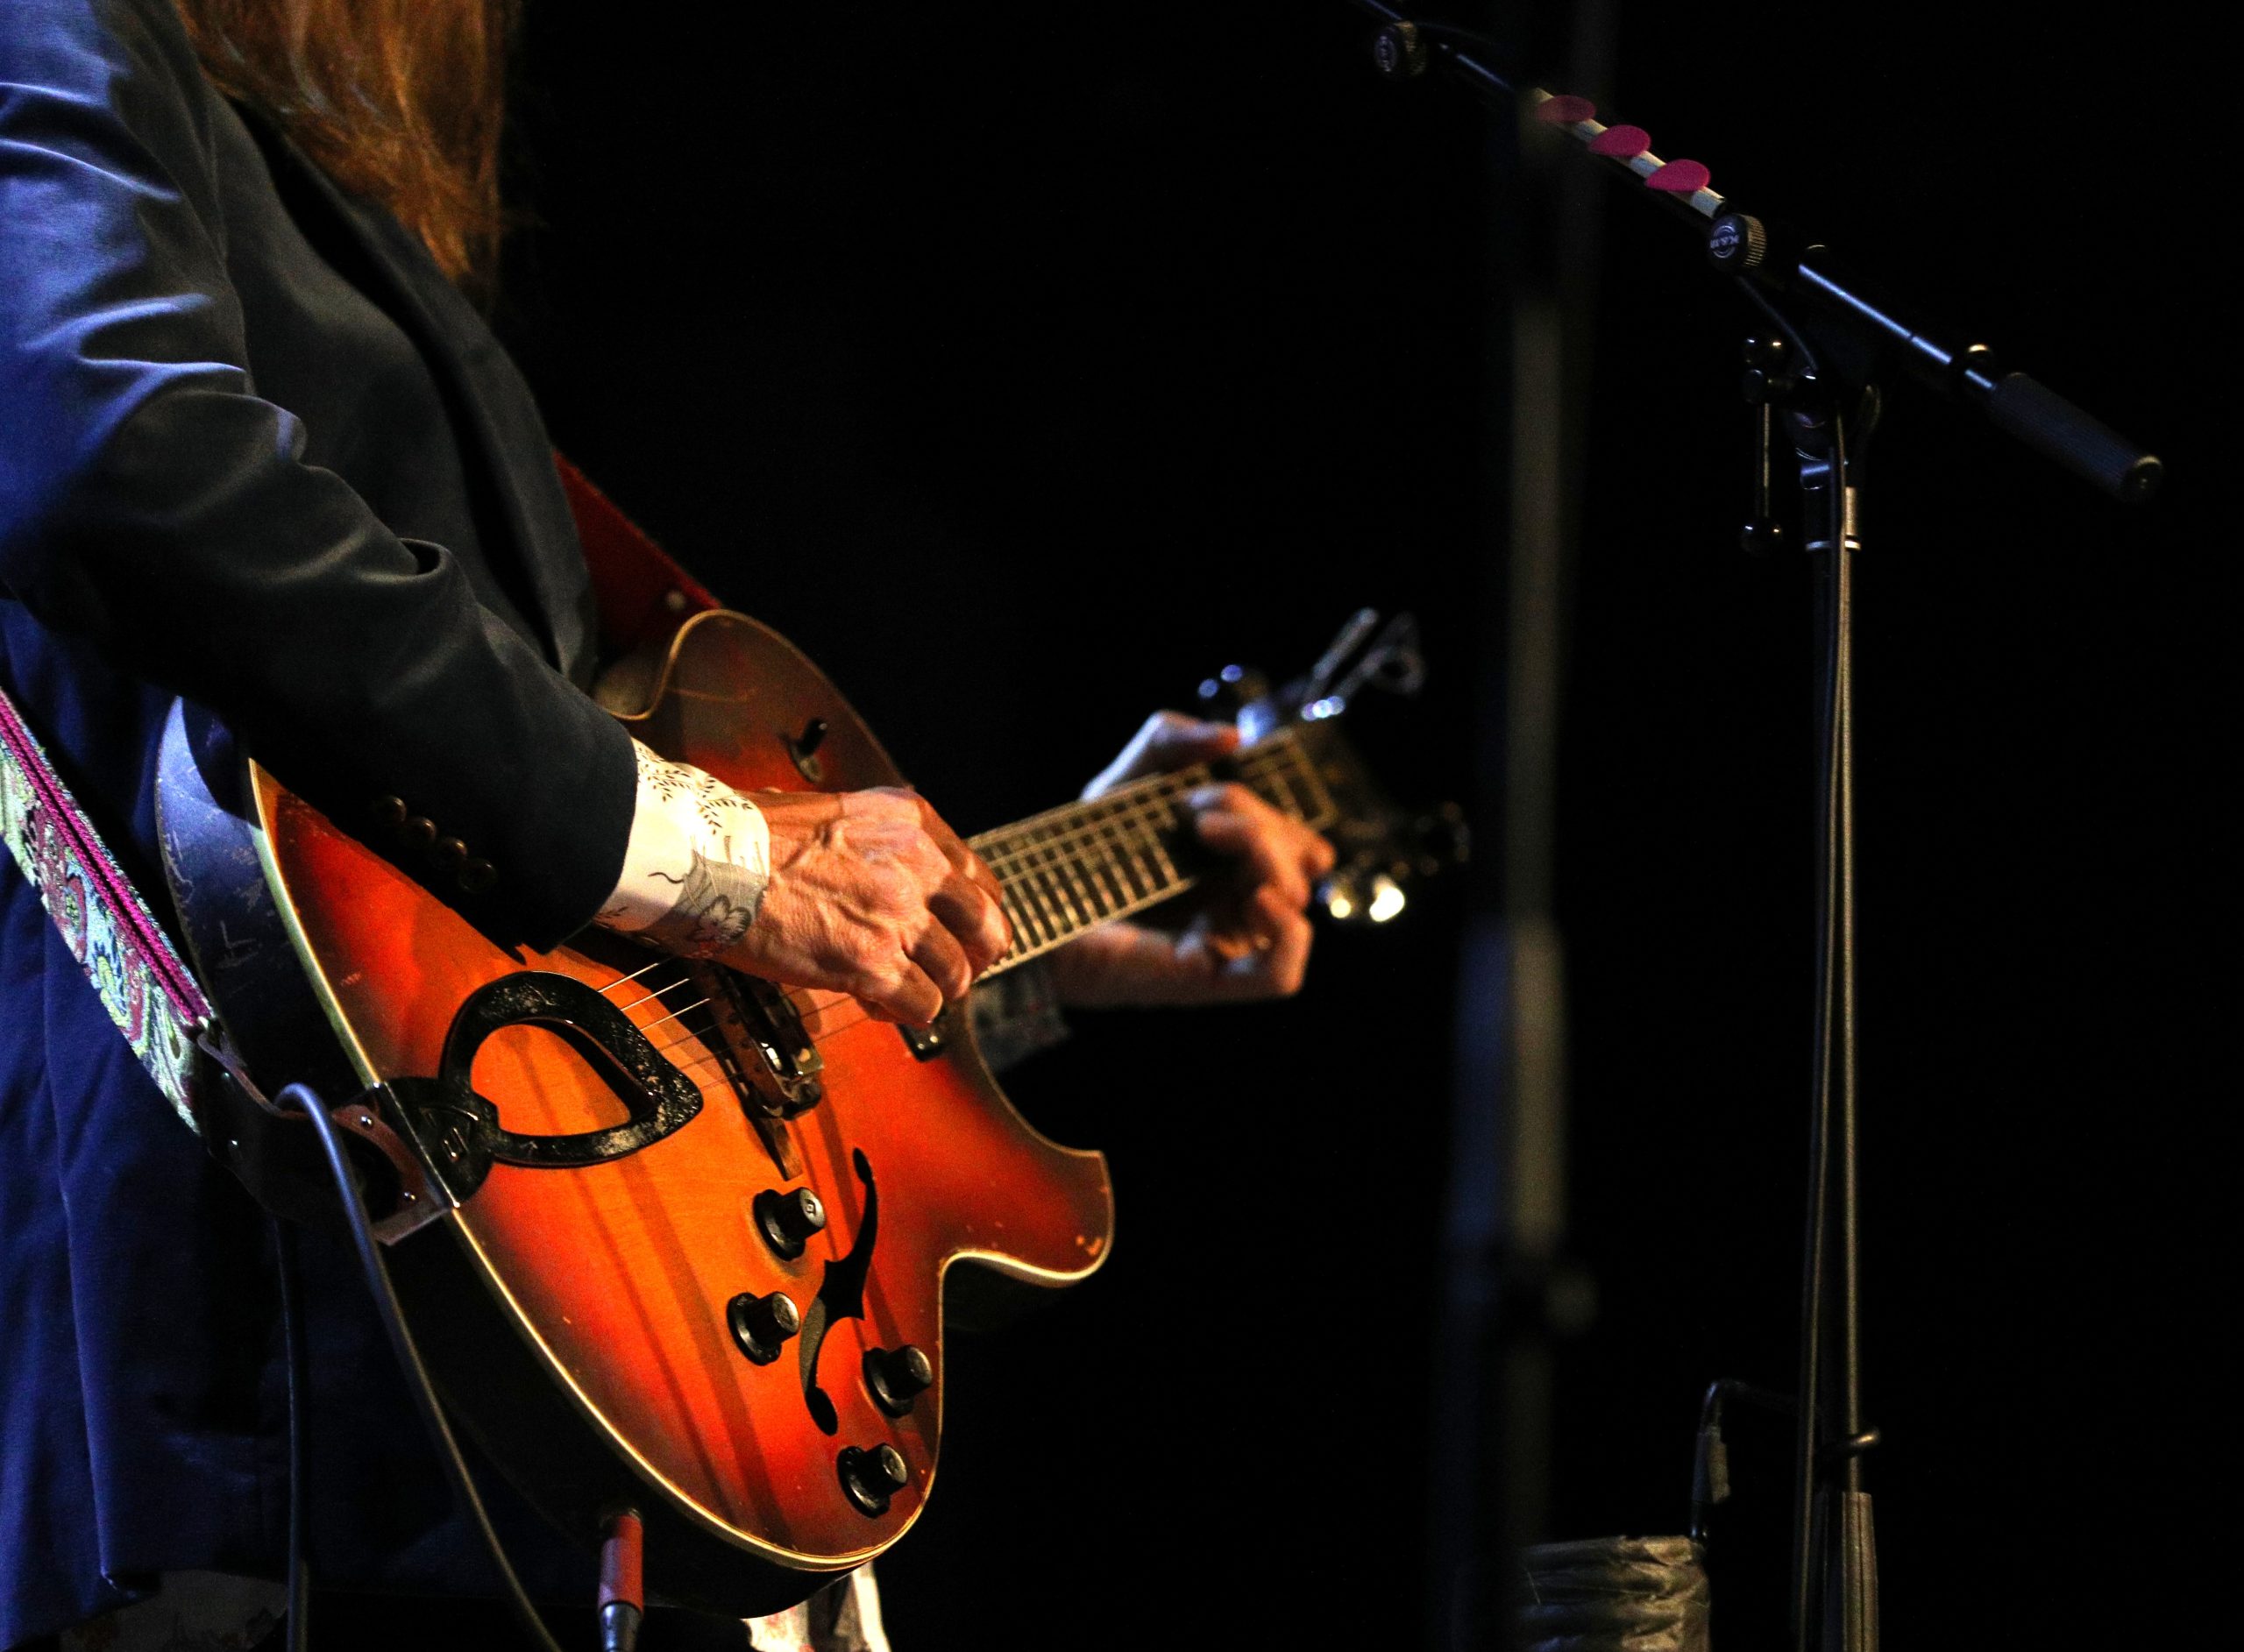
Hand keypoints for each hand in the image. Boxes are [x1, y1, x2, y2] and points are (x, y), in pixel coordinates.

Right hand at [717, 788, 1008, 1026]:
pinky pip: (921, 1005)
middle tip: (951, 974)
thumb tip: (884, 871)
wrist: (709, 859)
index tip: (963, 934)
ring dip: (934, 991)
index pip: (978, 878)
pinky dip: (905, 1015)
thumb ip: (878, 842)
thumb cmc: (751, 835)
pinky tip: (877, 1006)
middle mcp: (917, 867)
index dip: (975, 915)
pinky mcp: (872, 965)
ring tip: (901, 993)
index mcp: (912, 824)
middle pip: (987, 928)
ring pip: (955, 974)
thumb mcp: (836, 811)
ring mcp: (898, 918)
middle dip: (974, 958)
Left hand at [1047, 712, 1337, 1006]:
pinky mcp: (1204, 978)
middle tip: (1195, 807)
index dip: (1281, 813)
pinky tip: (1256, 896)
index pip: (1301, 845)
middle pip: (1300, 863)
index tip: (1213, 789)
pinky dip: (1287, 931)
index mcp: (1234, 866)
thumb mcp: (1126, 779)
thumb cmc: (1079, 849)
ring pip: (1293, 900)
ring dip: (1264, 850)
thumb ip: (1170, 740)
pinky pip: (1280, 975)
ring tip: (1204, 829)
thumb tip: (1232, 736)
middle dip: (1258, 817)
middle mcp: (1236, 905)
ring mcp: (1224, 942)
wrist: (1028, 900)